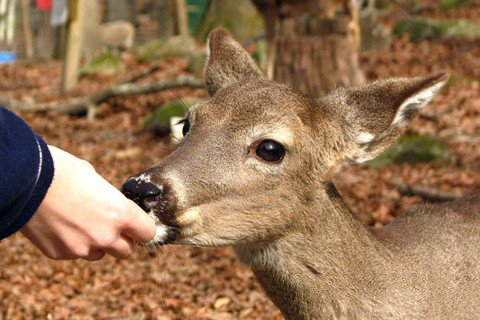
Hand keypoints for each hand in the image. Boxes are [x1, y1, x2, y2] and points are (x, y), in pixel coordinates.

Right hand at [21, 146, 155, 260]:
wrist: (26, 181)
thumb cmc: (63, 172)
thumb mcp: (97, 179)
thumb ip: (111, 201)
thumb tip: (114, 207)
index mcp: (121, 214)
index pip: (147, 233)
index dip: (141, 228)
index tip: (136, 224)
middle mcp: (105, 235)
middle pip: (126, 250)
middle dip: (121, 239)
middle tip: (109, 225)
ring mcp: (82, 248)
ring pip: (100, 254)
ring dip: (97, 244)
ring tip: (81, 223)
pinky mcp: (60, 254)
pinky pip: (75, 254)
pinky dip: (73, 244)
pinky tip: (62, 225)